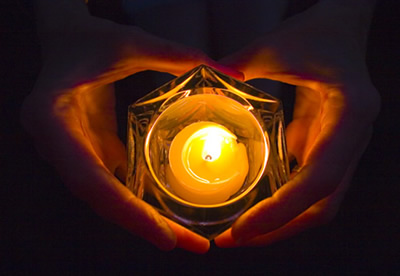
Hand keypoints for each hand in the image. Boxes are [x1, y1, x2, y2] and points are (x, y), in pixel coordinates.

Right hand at [22, 2, 240, 252]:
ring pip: (105, 197)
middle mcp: (54, 144)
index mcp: (52, 117)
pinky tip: (168, 210)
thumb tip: (231, 71)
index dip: (125, 212)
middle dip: (144, 225)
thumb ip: (176, 56)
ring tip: (187, 237)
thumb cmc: (89, 38)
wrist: (61, 40)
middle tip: (191, 245)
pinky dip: (138, 200)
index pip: (88, 178)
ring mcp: (68, 152)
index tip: (166, 237)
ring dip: (144, 219)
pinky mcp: (84, 152)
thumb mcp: (131, 44)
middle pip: (100, 199)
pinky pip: (111, 184)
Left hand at [215, 0, 379, 246]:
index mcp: (351, 112)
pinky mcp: (329, 147)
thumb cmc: (316, 32)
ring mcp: (345, 147)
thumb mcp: (273, 47)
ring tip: (239, 232)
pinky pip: (308, 186)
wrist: (343, 29)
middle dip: (277, 229)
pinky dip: (282, 203)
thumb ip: (235, 67)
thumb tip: (199, 88)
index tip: (242, 228)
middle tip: (233, 238)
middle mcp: (355, 138)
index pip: (320, 179)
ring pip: (318, 203)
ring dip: (280, 223)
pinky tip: (253, 205)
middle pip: (322, 205)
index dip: (281, 211)